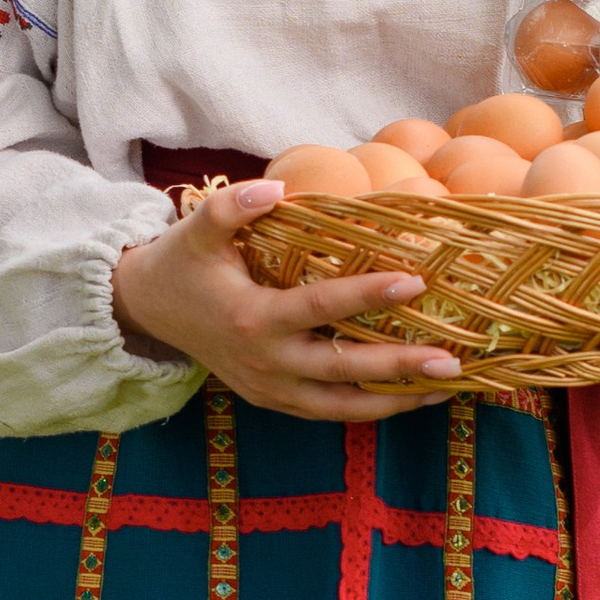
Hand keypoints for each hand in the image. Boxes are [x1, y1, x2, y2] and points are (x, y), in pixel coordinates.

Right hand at [113, 178, 463, 422]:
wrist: (148, 310)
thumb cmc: (182, 262)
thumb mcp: (197, 229)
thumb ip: (231, 206)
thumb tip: (275, 188)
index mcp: (251, 318)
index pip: (319, 308)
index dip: (367, 295)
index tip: (415, 280)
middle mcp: (264, 362)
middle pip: (342, 371)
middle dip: (398, 367)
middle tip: (450, 359)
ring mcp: (269, 389)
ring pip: (342, 406)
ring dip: (396, 400)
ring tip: (447, 387)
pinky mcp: (273, 401)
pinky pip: (330, 411)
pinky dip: (372, 407)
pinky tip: (412, 396)